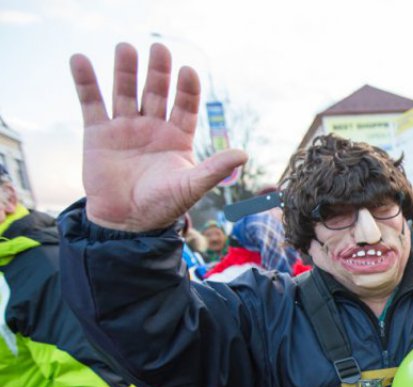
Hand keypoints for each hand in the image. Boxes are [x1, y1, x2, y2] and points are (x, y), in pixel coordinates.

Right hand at [70, 43, 246, 231]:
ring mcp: (125, 128)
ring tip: (125, 47)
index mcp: (177, 137)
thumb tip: (243, 154)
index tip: (188, 71)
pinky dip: (85, 82)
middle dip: (158, 71)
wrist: (126, 222)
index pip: (185, 106)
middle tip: (159, 48)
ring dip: (125, 70)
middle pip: (156, 91)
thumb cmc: (162, 206)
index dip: (187, 89)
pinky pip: (91, 102)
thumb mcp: (191, 186)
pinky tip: (80, 60)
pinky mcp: (98, 133)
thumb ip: (214, 169)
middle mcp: (152, 127)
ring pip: (125, 91)